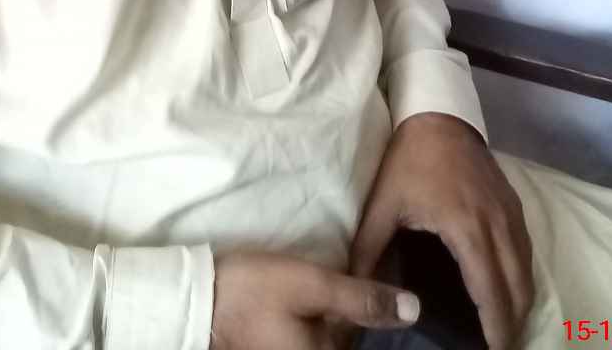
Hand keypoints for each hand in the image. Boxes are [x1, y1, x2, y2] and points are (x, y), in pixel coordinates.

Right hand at [211, 250, 420, 349]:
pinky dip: (319, 320)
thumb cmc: (255, 291)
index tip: (384, 275)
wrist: (196, 301)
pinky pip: (313, 337)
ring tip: (341, 279)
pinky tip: (312, 296)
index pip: (369, 335)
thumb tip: (415, 311)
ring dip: (339, 313)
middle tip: (361, 271)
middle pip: (350, 339)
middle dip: (357, 310)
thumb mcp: (311, 285)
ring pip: (331, 337)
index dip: (377, 304)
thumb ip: (363, 299)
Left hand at [350, 113, 532, 349]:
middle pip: (517, 287)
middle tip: (501, 349)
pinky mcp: (514, 202)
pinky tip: (510, 290)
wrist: (437, 113)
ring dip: (521, 302)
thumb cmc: (408, 160)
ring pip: (527, 270)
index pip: (490, 290)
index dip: (496, 327)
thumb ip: (368, 251)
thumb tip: (353, 289)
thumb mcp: (383, 205)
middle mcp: (497, 223)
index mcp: (466, 228)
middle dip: (513, 324)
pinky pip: (526, 249)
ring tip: (507, 329)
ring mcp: (510, 212)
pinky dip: (522, 276)